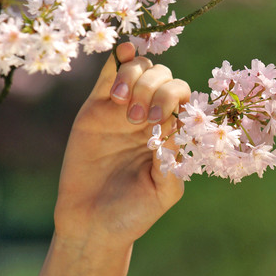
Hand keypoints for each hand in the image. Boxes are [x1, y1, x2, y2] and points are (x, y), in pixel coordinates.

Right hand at [54, 42, 189, 246]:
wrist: (92, 223)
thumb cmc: (133, 213)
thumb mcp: (163, 192)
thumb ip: (173, 161)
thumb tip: (175, 126)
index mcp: (172, 133)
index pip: (184, 98)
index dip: (175, 98)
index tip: (160, 119)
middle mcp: (151, 117)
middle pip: (164, 78)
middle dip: (155, 89)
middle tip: (138, 120)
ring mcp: (123, 110)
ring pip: (139, 70)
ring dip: (136, 78)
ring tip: (122, 108)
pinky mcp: (96, 109)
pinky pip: (109, 73)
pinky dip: (119, 58)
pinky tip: (124, 52)